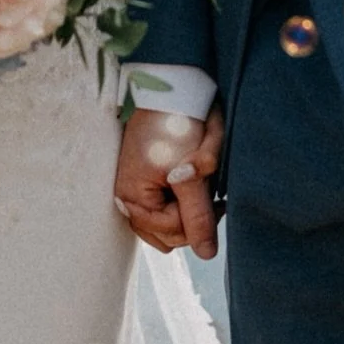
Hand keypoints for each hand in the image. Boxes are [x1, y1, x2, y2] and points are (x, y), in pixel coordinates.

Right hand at [115, 104, 223, 258]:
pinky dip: (181, 207)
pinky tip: (193, 189)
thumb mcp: (190, 170)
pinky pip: (164, 215)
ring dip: (188, 212)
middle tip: (212, 190)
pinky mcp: (145, 187)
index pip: (174, 231)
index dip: (198, 216)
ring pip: (168, 228)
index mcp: (133, 197)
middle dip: (194, 215)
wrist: (170, 89)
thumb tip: (207, 255)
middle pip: (170, 235)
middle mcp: (129, 200)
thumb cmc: (176, 124)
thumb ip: (197, 213)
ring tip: (202, 187)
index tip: (214, 195)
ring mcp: (135, 194)